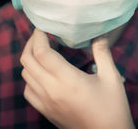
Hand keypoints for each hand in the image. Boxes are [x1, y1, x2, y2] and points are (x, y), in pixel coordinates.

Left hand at [20, 29, 134, 128]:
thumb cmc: (112, 108)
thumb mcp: (111, 77)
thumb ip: (103, 53)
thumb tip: (99, 34)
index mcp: (67, 80)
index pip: (41, 52)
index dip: (38, 36)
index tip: (43, 26)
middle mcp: (51, 90)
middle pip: (27, 61)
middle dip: (31, 43)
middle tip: (41, 35)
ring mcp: (46, 103)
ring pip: (25, 75)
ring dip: (30, 59)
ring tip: (43, 51)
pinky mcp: (46, 111)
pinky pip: (28, 91)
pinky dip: (30, 78)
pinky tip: (42, 74)